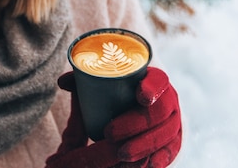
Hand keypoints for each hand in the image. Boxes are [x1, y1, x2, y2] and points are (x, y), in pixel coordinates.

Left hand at [45, 67, 181, 167]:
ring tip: (122, 154)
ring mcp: (173, 123)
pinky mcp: (173, 144)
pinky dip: (161, 158)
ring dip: (145, 144)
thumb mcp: (98, 93)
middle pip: (161, 110)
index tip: (141, 96)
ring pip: (167, 133)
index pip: (159, 79)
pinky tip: (149, 164)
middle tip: (111, 134)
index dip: (153, 87)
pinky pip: (171, 152)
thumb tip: (63, 82)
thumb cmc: (114, 101)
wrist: (132, 118)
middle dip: (138, 123)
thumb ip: (84, 86)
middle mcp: (167, 100)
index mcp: (153, 81)